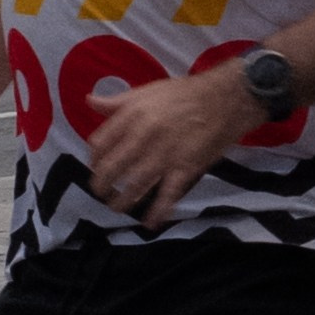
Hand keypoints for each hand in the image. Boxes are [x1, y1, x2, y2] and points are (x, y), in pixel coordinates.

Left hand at [86, 65, 255, 229]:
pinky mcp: (185, 167)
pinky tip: (149, 223)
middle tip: (101, 192)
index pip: (101, 142)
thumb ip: (117, 102)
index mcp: (133, 115)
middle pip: (113, 167)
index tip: (96, 166)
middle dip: (102, 184)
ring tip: (116, 208)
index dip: (94, 158)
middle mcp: (144, 135)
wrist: (225, 99)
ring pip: (136, 184)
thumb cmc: (184, 94)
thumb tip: (89, 101)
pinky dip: (158, 210)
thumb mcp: (147, 91)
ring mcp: (165, 154)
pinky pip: (168, 193)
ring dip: (122, 201)